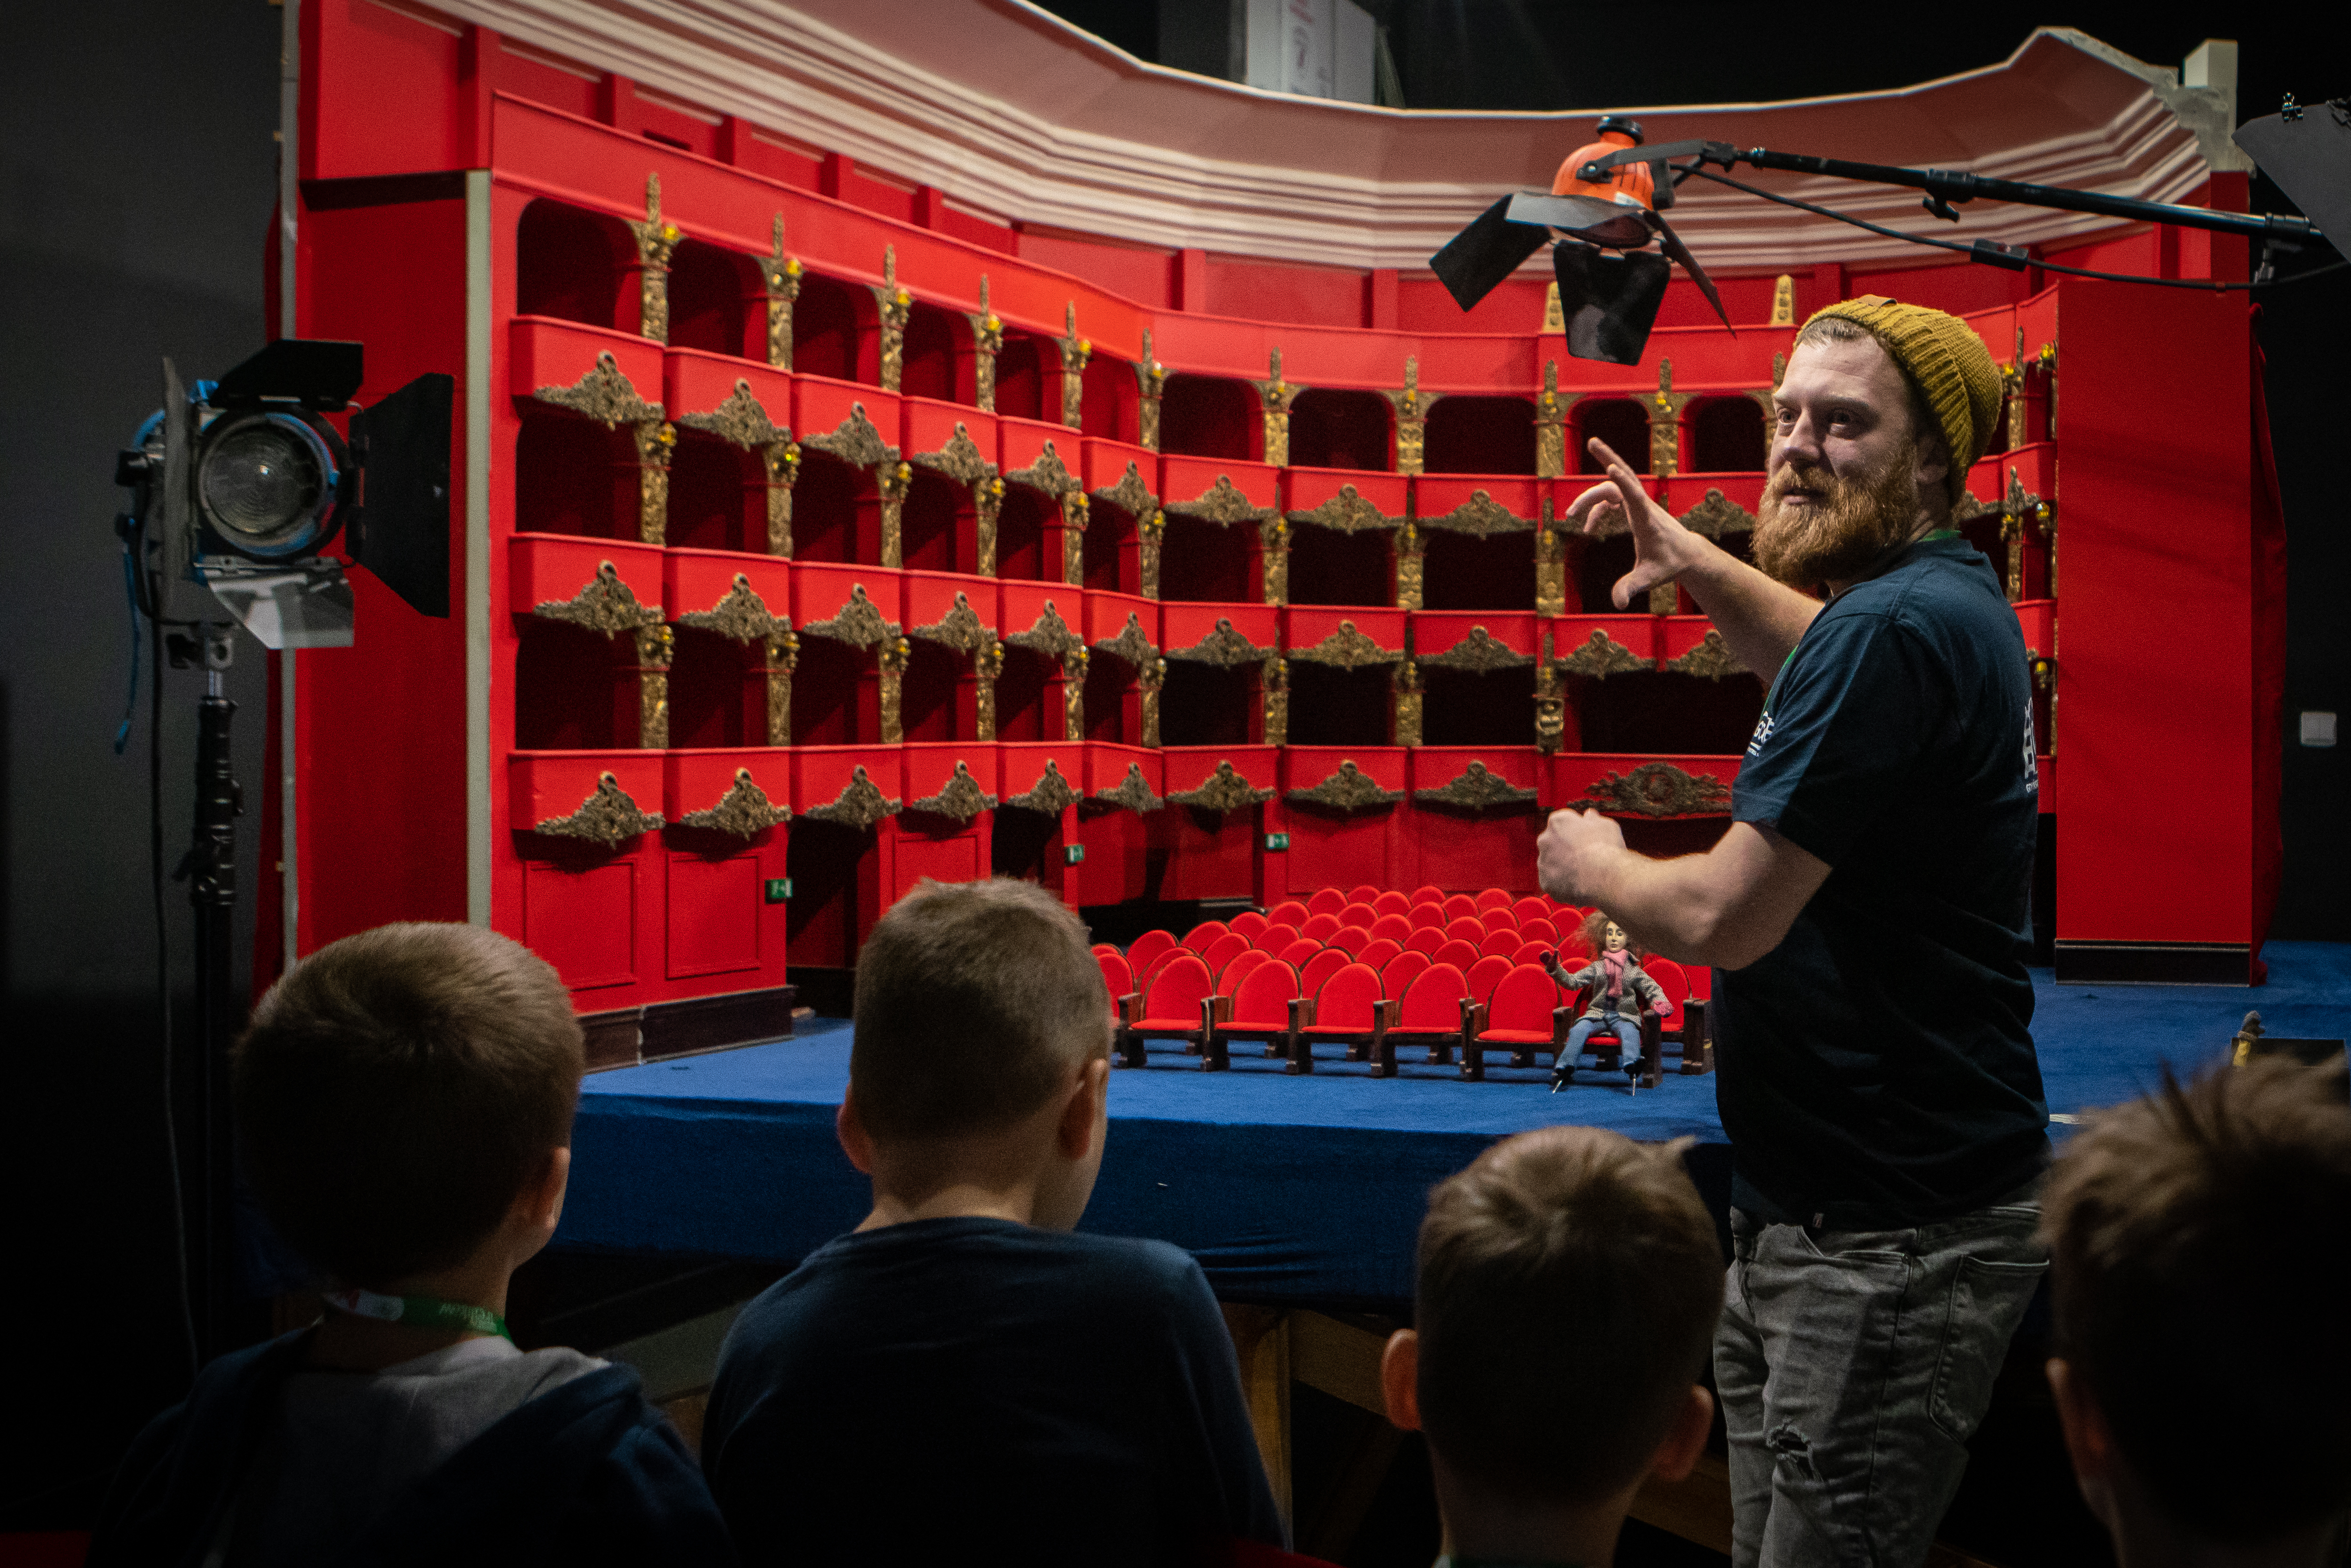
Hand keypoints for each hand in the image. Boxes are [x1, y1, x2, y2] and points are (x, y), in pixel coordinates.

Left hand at [1537, 808, 1625, 904]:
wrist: (1602, 877)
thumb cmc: (1605, 849)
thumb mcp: (1606, 825)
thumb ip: (1593, 819)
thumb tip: (1590, 815)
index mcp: (1558, 821)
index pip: (1562, 822)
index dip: (1575, 831)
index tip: (1586, 838)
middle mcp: (1545, 839)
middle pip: (1553, 842)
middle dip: (1565, 848)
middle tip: (1584, 856)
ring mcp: (1543, 862)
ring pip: (1552, 863)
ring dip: (1563, 866)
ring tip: (1583, 873)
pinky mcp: (1545, 881)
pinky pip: (1553, 881)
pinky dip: (1562, 883)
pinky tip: (1577, 884)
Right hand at [1562, 437, 1703, 610]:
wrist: (1685, 554)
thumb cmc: (1669, 564)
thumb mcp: (1650, 577)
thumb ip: (1632, 587)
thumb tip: (1617, 604)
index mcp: (1646, 519)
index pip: (1634, 495)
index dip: (1622, 482)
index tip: (1611, 467)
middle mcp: (1642, 506)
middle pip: (1624, 476)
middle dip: (1608, 457)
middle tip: (1592, 441)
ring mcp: (1637, 504)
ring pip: (1611, 488)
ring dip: (1590, 497)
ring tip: (1570, 515)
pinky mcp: (1633, 507)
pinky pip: (1611, 500)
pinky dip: (1597, 510)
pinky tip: (1589, 527)